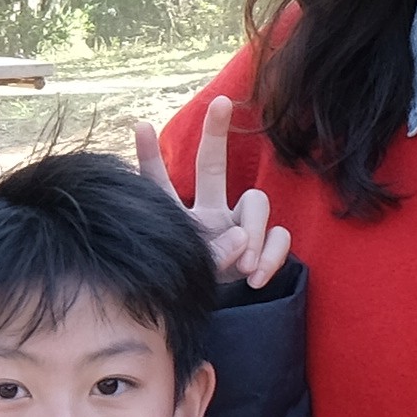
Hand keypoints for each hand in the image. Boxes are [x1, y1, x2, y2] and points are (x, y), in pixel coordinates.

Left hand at [140, 97, 290, 292]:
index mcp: (179, 218)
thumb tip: (240, 238)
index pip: (160, 184)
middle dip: (216, 132)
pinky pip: (278, 235)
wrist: (211, 313)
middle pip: (214, 165)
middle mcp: (209, 212)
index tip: (138, 124)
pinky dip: (270, 256)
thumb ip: (208, 253)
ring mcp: (238, 225)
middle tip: (219, 102)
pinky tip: (254, 277)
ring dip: (254, 233)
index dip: (149, 156)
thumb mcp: (183, 271)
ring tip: (243, 267)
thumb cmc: (188, 290)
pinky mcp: (262, 244)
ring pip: (257, 202)